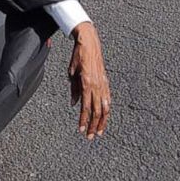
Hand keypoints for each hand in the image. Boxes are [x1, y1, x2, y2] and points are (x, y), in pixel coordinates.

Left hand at [67, 22, 110, 139]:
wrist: (89, 43)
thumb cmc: (78, 56)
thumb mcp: (71, 73)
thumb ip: (74, 90)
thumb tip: (74, 104)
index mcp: (86, 84)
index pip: (85, 108)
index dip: (84, 121)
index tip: (81, 130)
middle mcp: (96, 86)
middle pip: (96, 111)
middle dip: (93, 126)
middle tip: (90, 137)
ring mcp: (103, 84)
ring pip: (105, 108)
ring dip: (102, 121)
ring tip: (99, 132)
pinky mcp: (106, 82)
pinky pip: (108, 100)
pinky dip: (107, 111)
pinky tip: (104, 117)